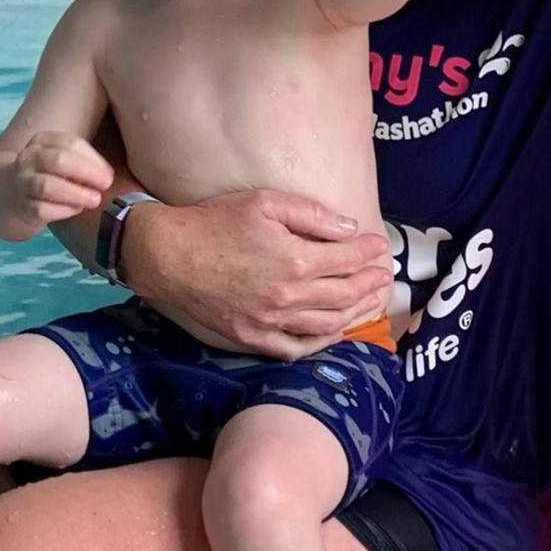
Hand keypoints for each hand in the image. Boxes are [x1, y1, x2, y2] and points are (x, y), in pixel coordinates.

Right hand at [5, 132, 113, 230]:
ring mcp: (22, 183)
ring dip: (75, 193)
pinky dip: (63, 210)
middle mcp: (29, 159)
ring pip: (47, 186)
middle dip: (86, 172)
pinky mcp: (21, 207)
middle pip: (58, 161)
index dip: (93, 159)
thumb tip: (106, 176)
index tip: (108, 174)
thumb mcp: (60, 159)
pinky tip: (76, 210)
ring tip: (94, 200)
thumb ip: (82, 162)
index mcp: (42, 141)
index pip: (70, 143)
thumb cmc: (46, 175)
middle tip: (105, 184)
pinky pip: (42, 209)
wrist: (6, 193)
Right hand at [122, 188, 391, 359]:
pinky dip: (321, 343)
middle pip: (344, 294)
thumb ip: (312, 215)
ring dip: (356, 312)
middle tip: (384, 274)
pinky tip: (335, 333)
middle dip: (370, 283)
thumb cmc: (214, 221)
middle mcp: (288, 296)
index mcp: (295, 260)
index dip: (369, 252)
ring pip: (327, 324)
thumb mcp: (265, 203)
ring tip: (371, 301)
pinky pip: (295, 347)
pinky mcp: (252, 336)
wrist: (167, 255)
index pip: (347, 259)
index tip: (380, 245)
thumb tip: (349, 228)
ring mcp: (271, 321)